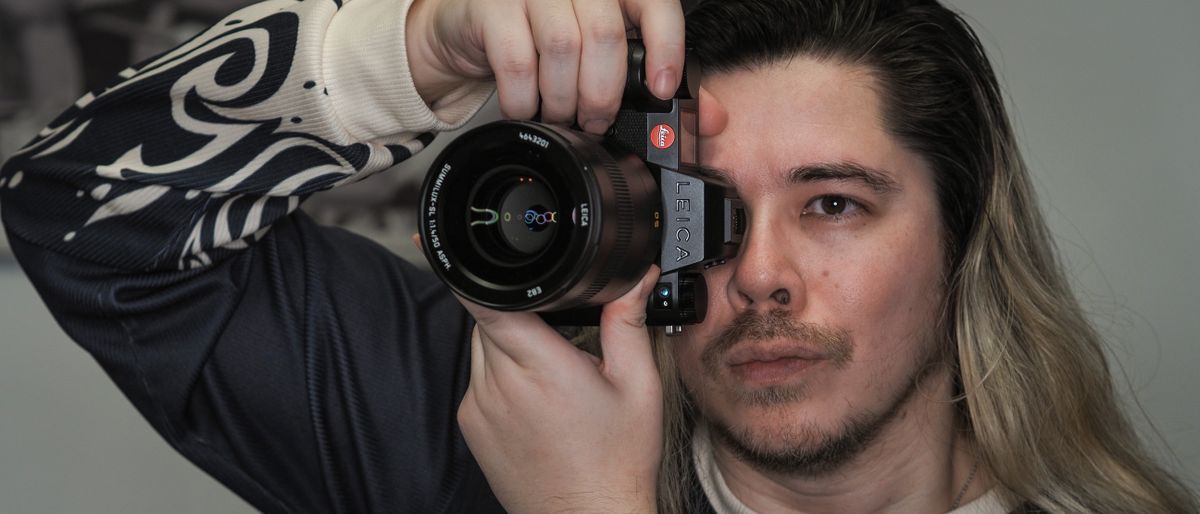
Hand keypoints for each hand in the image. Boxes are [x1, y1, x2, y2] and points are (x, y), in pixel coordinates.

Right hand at [405, 0, 685, 132]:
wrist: (465, 29)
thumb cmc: (539, 37)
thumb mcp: (601, 55)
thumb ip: (655, 77)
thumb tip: (709, 117)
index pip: (652, 1)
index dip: (666, 44)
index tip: (662, 88)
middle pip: (605, 35)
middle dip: (604, 93)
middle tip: (595, 121)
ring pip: (562, 48)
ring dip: (563, 99)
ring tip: (559, 115)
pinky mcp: (490, 6)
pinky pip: (516, 61)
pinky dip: (524, 98)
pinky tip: (525, 108)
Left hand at [454, 266, 663, 512]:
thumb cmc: (616, 462)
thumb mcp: (637, 385)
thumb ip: (628, 322)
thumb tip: (633, 277)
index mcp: (542, 368)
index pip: (491, 304)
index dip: (477, 274)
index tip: (468, 252)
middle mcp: (501, 385)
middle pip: (490, 316)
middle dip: (520, 310)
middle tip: (559, 333)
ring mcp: (479, 406)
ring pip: (481, 343)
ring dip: (509, 339)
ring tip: (550, 366)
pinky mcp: (470, 423)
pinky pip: (478, 376)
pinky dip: (501, 370)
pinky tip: (535, 394)